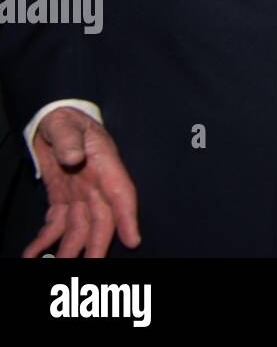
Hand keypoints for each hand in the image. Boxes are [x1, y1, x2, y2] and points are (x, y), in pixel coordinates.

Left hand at [26, 107, 139, 257]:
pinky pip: (57, 224)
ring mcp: (80, 194)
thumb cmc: (64, 118)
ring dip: (70, 249)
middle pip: (102, 219)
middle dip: (97, 245)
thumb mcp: (65, 124)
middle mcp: (96, 184)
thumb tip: (74, 158)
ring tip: (55, 267)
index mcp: (104, 164)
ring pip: (80, 228)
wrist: (53, 119)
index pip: (121, 193)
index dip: (128, 217)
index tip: (132, 240)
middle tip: (89, 267)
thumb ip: (69, 139)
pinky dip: (46, 240)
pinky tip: (32, 253)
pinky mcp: (63, 199)